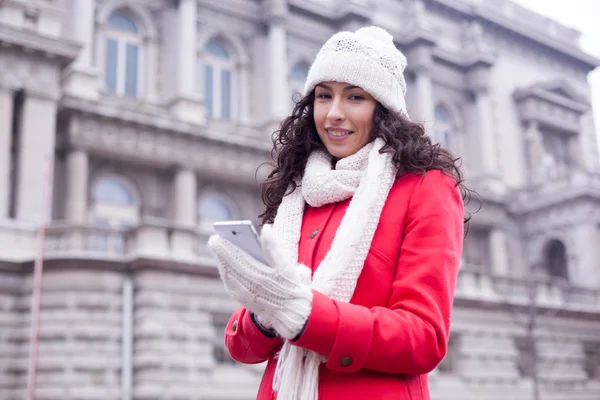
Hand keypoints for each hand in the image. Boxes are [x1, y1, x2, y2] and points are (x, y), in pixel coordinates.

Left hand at [208, 224, 312, 339]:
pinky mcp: (242, 300)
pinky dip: (225, 272)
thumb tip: (266, 228)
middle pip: (229, 266)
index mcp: (260, 277)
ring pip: (227, 274)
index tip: (218, 237)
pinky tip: (224, 264)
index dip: (226, 247)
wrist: (291, 313)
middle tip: (214, 239)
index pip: (237, 258)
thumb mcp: (286, 266)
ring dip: (221, 262)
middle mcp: (249, 287)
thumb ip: (274, 247)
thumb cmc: (290, 286)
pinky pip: (229, 283)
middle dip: (221, 252)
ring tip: (218, 249)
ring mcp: (244, 295)